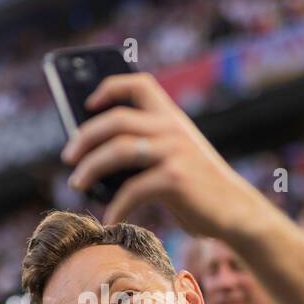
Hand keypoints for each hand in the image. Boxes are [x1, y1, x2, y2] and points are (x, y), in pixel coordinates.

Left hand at [61, 73, 271, 237]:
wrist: (235, 211)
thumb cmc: (199, 190)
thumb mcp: (175, 159)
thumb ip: (146, 151)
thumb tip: (95, 162)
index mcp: (172, 119)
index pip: (140, 84)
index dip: (110, 88)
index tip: (88, 103)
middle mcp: (172, 129)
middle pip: (116, 119)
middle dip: (85, 137)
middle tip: (68, 156)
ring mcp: (174, 152)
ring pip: (118, 149)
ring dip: (90, 168)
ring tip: (77, 184)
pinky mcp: (175, 179)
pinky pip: (132, 190)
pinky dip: (116, 207)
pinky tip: (109, 219)